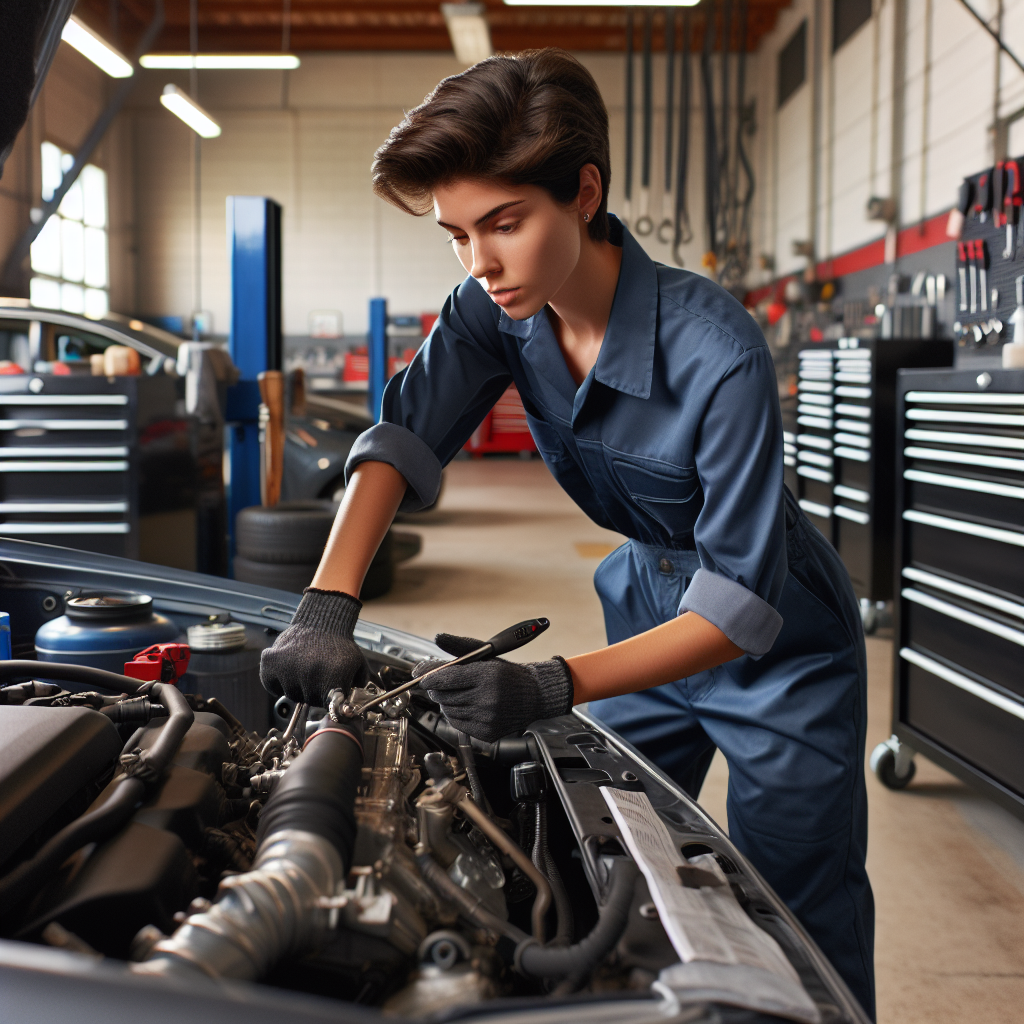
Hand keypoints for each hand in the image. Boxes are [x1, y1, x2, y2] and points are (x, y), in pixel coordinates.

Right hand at [260, 588, 368, 707]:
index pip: (330, 706)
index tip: (331, 688)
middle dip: (314, 691)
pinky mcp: (270, 663)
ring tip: (305, 667)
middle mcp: (309, 676)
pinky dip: (277, 680)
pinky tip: (289, 667)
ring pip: (290, 694)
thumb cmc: (339, 644)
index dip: (331, 697)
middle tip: (318, 674)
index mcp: (332, 679)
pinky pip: (271, 685)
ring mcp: (288, 669)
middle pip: (309, 700)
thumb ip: (357, 687)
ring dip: (297, 685)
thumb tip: (351, 706)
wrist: (321, 620)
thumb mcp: (358, 665)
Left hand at [413, 633, 573, 742]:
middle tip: (442, 683)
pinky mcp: (487, 733)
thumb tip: (437, 637)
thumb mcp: (486, 654)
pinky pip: (458, 724)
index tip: (421, 677)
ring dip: (447, 702)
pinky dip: (456, 715)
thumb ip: (460, 646)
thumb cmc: (507, 673)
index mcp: (487, 675)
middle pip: (444, 696)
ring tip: (460, 694)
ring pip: (448, 711)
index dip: (429, 678)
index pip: (446, 678)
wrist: (534, 695)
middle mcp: (488, 698)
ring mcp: (488, 718)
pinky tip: (467, 706)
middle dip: (437, 689)